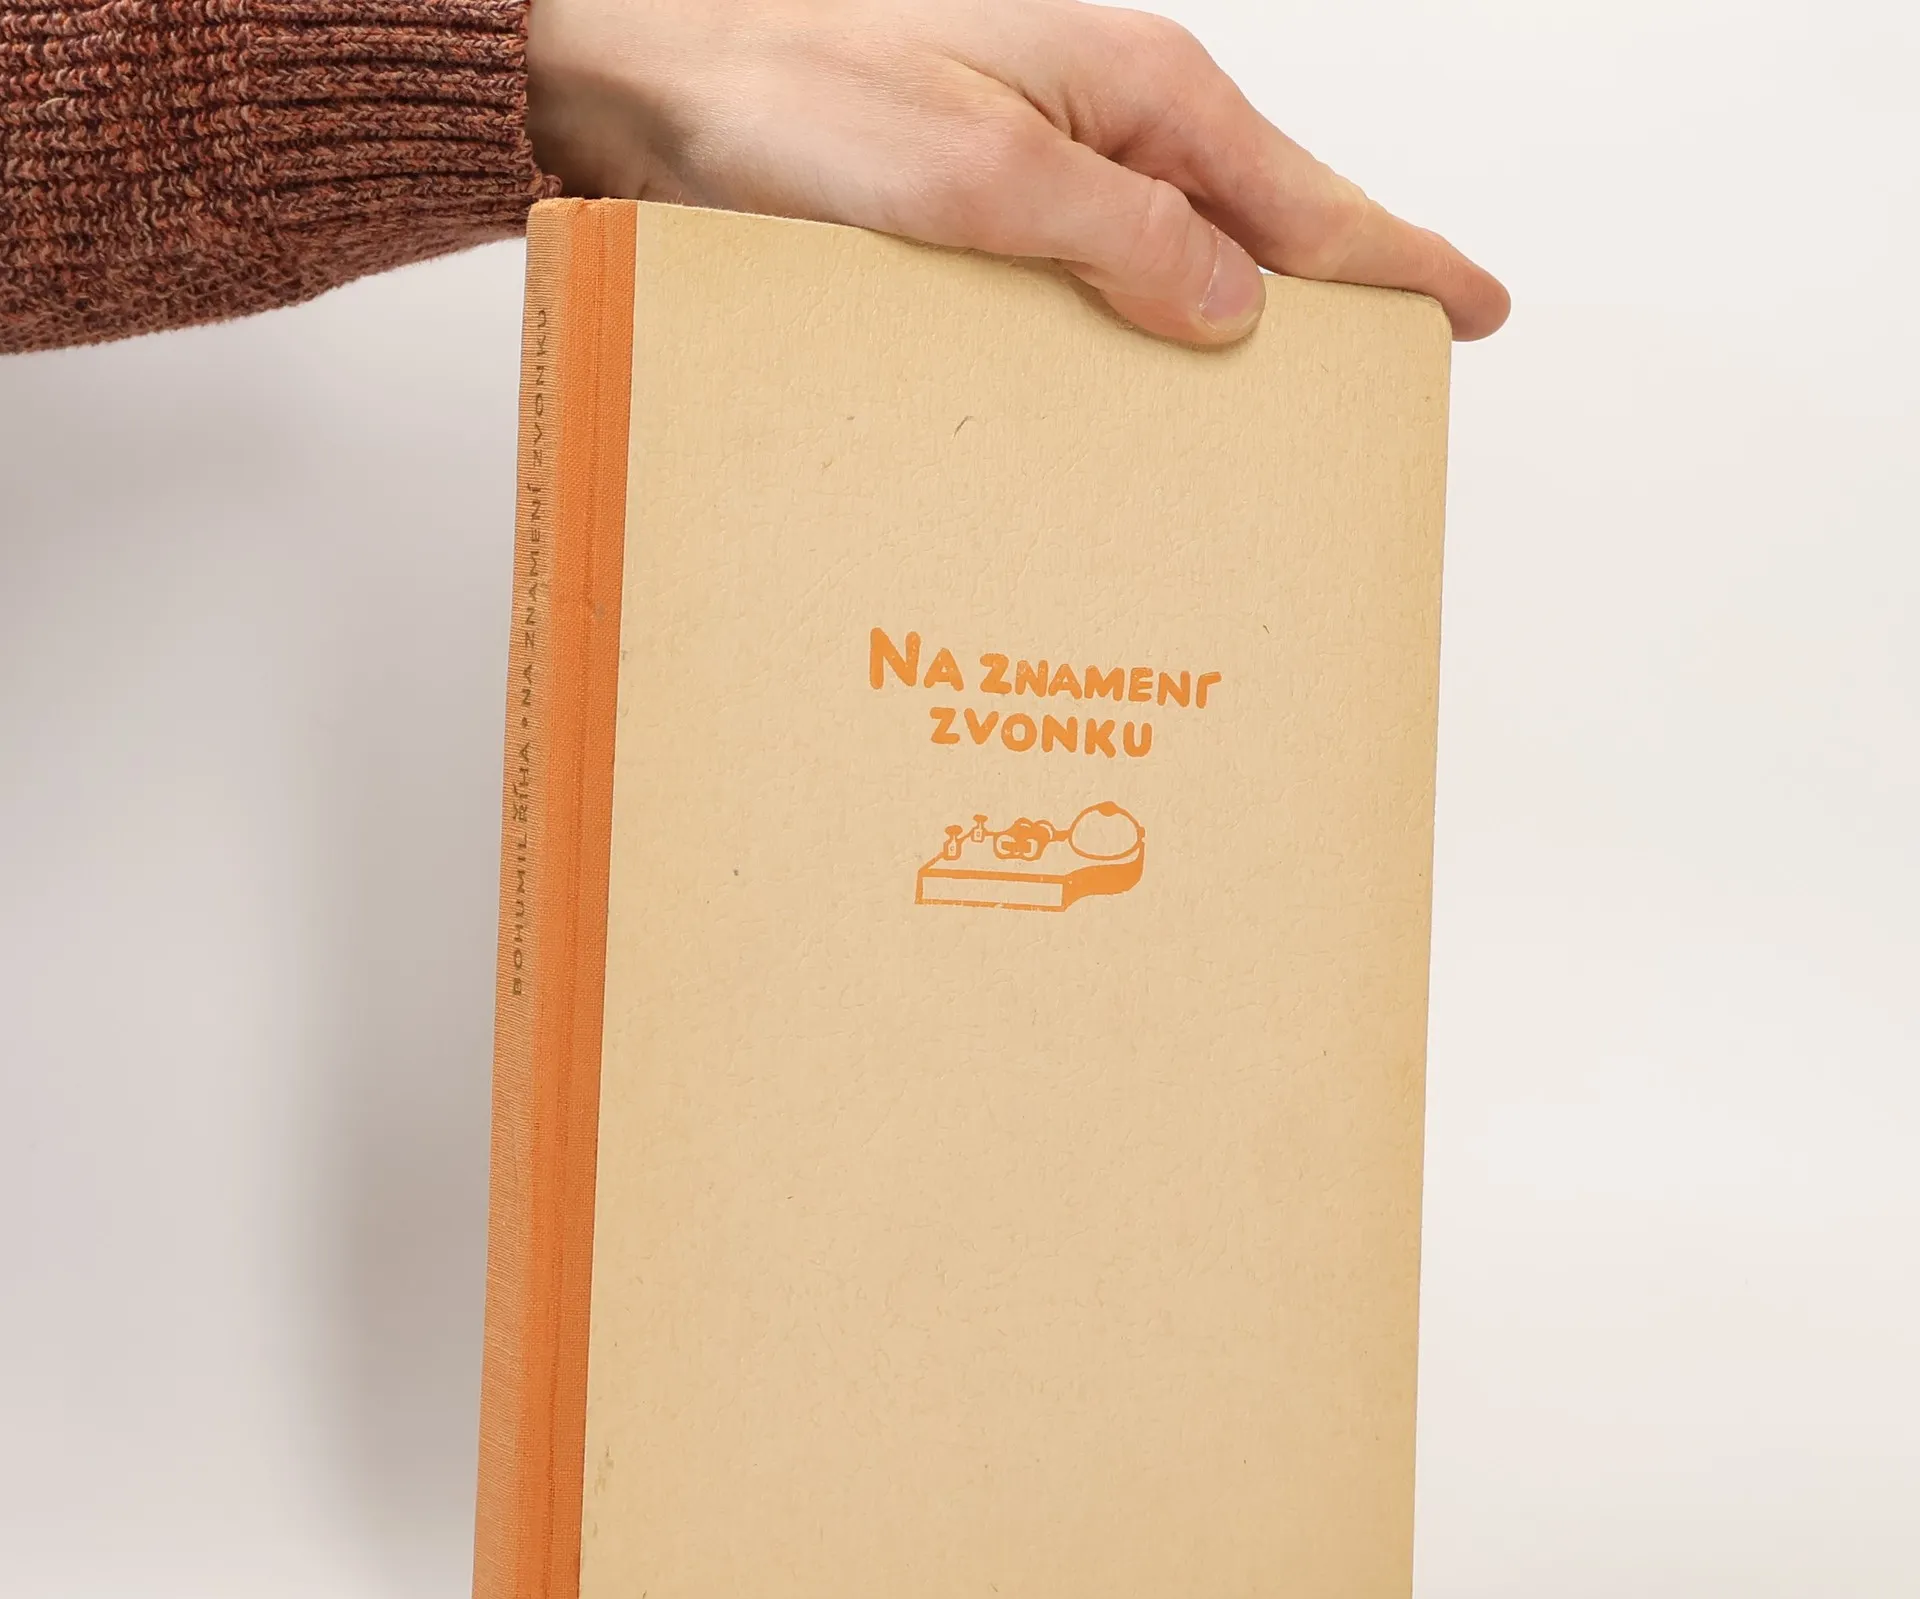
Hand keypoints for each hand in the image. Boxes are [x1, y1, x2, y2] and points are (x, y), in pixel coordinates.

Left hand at [525, 0, 1508, 346]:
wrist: (636, 80)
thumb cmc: (782, 93)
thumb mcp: (971, 177)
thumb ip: (1117, 238)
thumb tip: (1237, 306)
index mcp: (1136, 94)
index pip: (1308, 200)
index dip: (1399, 262)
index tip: (1477, 309)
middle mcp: (1101, 122)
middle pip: (1256, 230)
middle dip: (1327, 307)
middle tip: (1383, 392)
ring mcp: (1042, 164)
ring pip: (1174, 261)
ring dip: (1223, 331)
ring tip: (1272, 417)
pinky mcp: (980, 207)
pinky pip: (1091, 278)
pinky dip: (1127, 333)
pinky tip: (1130, 385)